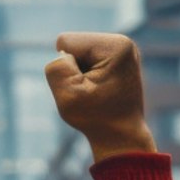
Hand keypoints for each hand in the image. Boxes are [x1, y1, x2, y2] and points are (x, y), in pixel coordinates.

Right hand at [45, 32, 155, 160]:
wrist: (122, 137)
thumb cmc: (96, 119)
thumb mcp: (69, 97)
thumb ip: (57, 69)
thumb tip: (63, 55)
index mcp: (115, 46)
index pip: (65, 42)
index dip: (67, 69)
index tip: (87, 89)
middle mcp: (123, 42)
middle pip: (73, 44)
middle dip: (74, 69)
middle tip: (92, 93)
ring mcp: (122, 49)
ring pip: (78, 52)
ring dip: (80, 74)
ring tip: (97, 92)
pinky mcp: (118, 58)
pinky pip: (86, 58)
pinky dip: (87, 75)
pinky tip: (100, 90)